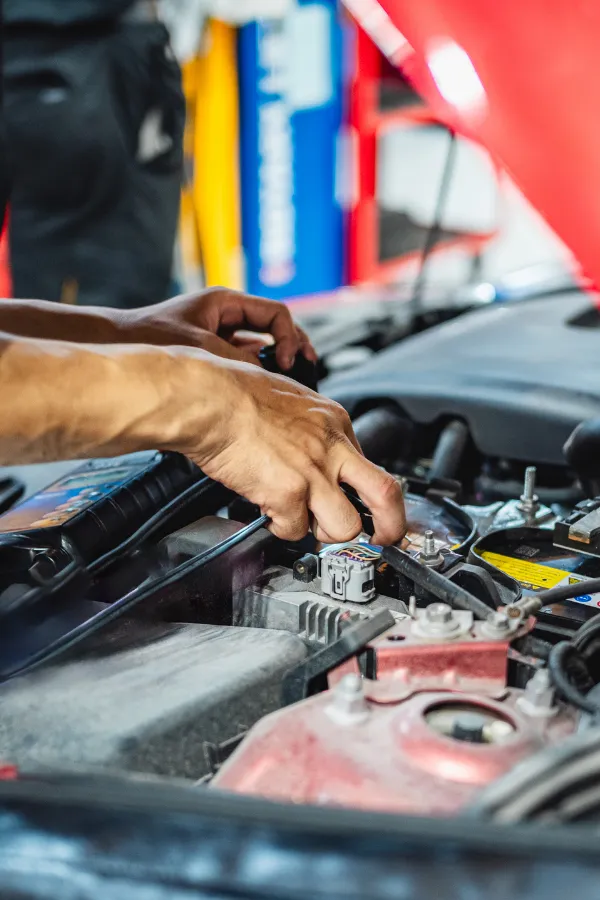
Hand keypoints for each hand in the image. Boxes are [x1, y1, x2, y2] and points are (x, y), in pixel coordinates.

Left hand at [118, 287, 316, 368]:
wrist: (118, 344)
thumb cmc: (150, 336)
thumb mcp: (200, 347)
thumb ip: (237, 360)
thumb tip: (268, 376)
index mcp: (226, 302)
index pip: (275, 313)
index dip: (289, 336)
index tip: (288, 361)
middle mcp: (227, 315)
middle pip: (275, 326)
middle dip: (294, 345)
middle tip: (307, 366)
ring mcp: (221, 333)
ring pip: (262, 343)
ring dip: (277, 359)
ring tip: (292, 377)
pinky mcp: (214, 352)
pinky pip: (246, 359)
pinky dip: (258, 370)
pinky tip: (263, 385)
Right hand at [172, 358, 405, 544]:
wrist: (210, 398)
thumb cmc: (235, 393)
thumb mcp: (291, 399)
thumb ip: (309, 430)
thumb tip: (311, 453)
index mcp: (334, 422)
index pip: (368, 465)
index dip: (361, 492)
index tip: (361, 504)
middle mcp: (331, 447)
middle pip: (385, 494)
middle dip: (391, 525)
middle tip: (384, 538)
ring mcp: (313, 472)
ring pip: (346, 526)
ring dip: (325, 533)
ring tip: (304, 522)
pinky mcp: (288, 493)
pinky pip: (295, 530)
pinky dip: (281, 528)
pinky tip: (269, 511)